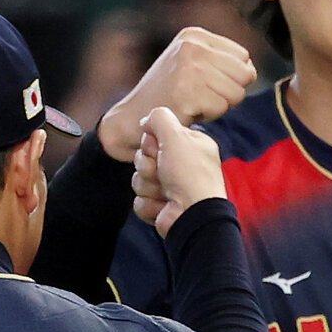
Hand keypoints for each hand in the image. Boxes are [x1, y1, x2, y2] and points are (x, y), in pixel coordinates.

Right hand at [97, 28, 255, 161]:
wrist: (133, 115)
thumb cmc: (168, 92)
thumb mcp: (190, 62)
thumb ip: (220, 59)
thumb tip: (251, 70)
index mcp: (194, 35)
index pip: (243, 56)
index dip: (233, 76)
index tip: (209, 84)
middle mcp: (192, 47)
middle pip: (244, 74)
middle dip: (230, 92)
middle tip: (203, 97)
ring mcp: (190, 69)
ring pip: (236, 93)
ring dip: (220, 105)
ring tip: (195, 103)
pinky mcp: (188, 93)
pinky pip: (221, 108)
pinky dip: (208, 116)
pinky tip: (189, 111)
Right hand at [133, 107, 226, 235]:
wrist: (192, 214)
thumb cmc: (189, 174)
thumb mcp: (176, 136)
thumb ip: (160, 117)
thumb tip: (146, 121)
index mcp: (190, 145)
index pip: (157, 135)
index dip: (152, 142)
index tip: (159, 148)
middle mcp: (181, 165)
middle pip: (144, 156)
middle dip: (148, 165)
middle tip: (163, 171)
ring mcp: (171, 187)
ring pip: (139, 178)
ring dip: (148, 185)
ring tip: (165, 191)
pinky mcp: (161, 207)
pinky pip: (140, 200)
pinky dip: (149, 204)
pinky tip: (164, 206)